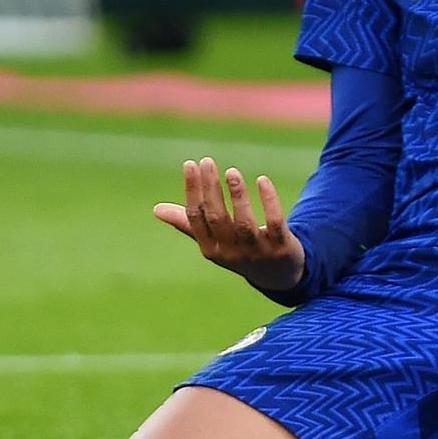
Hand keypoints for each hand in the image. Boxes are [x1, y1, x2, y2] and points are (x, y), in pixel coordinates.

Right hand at [153, 156, 306, 293]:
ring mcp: (257, 251)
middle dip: (211, 189)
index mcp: (211, 249)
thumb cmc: (239, 251)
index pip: (197, 218)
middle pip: (218, 218)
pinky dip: (268, 201)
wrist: (278, 276)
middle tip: (207, 162)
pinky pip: (274, 222)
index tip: (190, 164)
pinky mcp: (281, 246)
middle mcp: (231, 252)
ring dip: (237, 196)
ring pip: (244, 223)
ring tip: (232, 171)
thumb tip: (156, 209)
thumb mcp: (213, 241)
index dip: (192, 190)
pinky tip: (262, 180)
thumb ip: (189, 224)